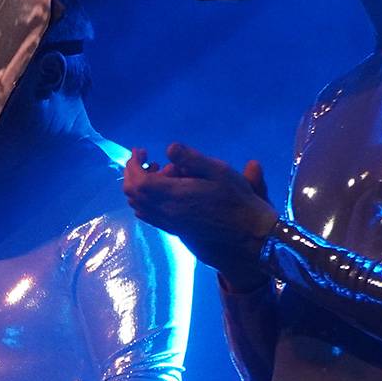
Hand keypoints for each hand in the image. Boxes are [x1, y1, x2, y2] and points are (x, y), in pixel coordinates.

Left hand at [123, 143, 276, 289]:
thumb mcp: (219, 171)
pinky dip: (145, 199)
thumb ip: (191, 158)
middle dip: (132, 173)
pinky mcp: (174, 229)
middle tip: (146, 159)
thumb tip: (168, 148)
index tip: (141, 151)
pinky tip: (161, 190)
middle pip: (132, 193)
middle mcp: (166, 212)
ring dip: (139, 186)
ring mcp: (169, 223)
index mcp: (174, 196)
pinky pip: (148, 215)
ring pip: (138, 205)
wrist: (248, 232)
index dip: (133, 164)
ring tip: (156, 171)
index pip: (138, 181)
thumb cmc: (236, 198)